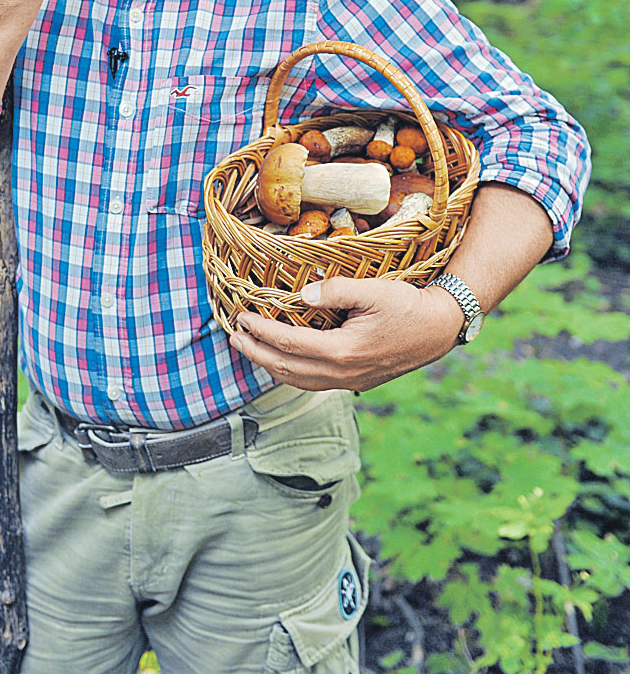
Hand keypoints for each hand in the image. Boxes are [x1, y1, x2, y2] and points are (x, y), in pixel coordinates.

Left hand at [229, 277, 464, 391]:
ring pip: (298, 381)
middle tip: (233, 336)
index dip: (260, 330)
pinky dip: (291, 373)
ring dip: (269, 365)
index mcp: (342, 351)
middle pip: (286, 368)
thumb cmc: (408, 306)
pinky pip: (313, 383)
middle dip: (255, 352)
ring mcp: (349, 381)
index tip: (241, 316)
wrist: (439, 330)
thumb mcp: (373, 290)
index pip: (288, 343)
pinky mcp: (356, 382)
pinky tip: (283, 361)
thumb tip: (300, 295)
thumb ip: (335, 290)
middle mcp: (342, 373)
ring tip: (249, 349)